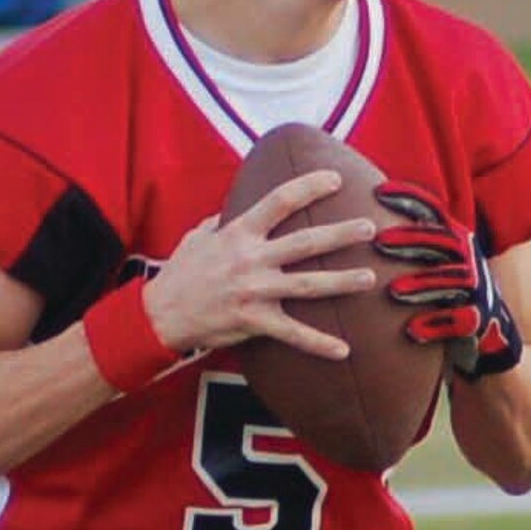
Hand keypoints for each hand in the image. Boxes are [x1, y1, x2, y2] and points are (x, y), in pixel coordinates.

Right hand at [145, 170, 379, 361]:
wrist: (160, 315)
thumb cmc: (180, 273)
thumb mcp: (197, 236)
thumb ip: (223, 221)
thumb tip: (237, 207)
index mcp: (239, 233)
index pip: (279, 201)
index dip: (309, 186)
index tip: (335, 179)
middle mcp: (251, 259)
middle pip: (305, 242)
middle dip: (341, 234)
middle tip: (371, 228)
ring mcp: (254, 291)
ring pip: (308, 285)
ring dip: (342, 282)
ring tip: (369, 278)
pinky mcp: (254, 322)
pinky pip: (293, 334)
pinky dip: (319, 344)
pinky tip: (344, 350)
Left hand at [372, 181, 522, 377]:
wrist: (491, 333)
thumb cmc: (451, 291)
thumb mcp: (440, 258)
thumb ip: (416, 236)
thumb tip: (374, 200)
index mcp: (457, 241)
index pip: (432, 214)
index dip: (409, 200)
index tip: (379, 192)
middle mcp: (469, 260)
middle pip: (439, 245)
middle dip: (410, 241)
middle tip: (379, 241)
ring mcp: (476, 291)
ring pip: (447, 285)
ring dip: (421, 287)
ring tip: (393, 292)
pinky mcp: (476, 322)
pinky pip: (456, 322)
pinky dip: (434, 326)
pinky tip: (411, 331)